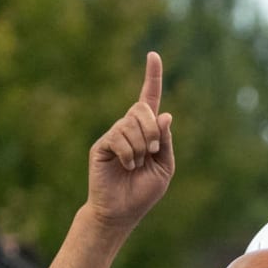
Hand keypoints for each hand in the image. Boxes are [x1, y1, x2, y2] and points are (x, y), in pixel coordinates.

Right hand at [86, 51, 174, 230]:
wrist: (120, 212)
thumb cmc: (142, 193)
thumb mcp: (164, 168)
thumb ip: (165, 142)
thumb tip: (165, 115)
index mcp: (147, 132)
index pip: (150, 99)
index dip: (152, 77)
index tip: (153, 55)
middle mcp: (129, 129)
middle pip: (143, 109)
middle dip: (152, 130)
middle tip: (151, 151)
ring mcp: (114, 135)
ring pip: (131, 124)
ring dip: (140, 147)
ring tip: (135, 165)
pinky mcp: (102, 145)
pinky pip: (118, 138)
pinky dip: (128, 154)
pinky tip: (125, 167)